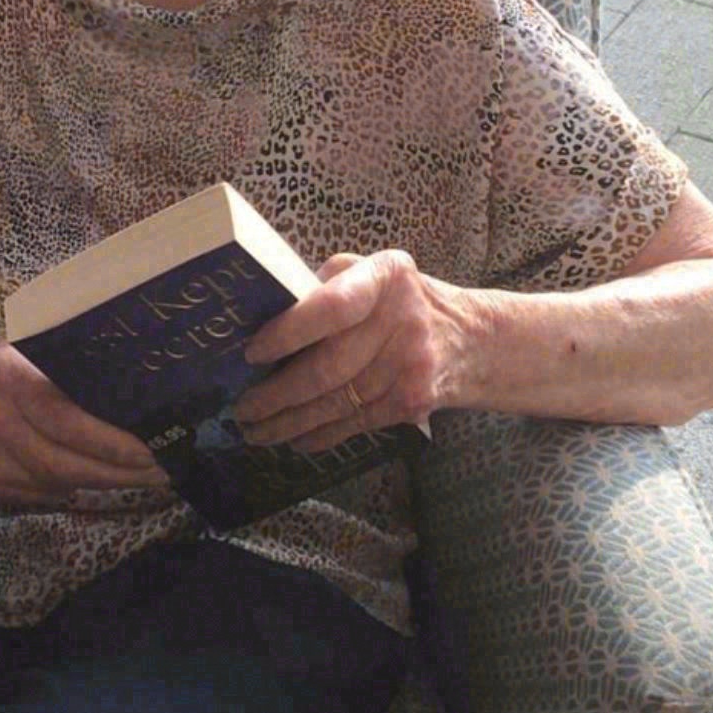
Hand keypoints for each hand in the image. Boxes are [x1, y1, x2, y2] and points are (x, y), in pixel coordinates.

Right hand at [0, 343, 169, 504]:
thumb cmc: (6, 370)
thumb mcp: (32, 352)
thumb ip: (70, 369)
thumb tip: (138, 386)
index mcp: (9, 377)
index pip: (67, 420)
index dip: (111, 442)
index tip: (153, 449)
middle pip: (65, 462)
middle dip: (121, 471)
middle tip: (165, 470)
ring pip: (56, 483)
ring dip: (105, 483)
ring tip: (145, 476)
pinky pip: (37, 494)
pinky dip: (70, 489)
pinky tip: (99, 480)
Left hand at [232, 251, 472, 450]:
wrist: (471, 340)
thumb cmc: (402, 300)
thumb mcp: (372, 272)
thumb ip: (328, 284)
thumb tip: (269, 313)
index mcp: (386, 276)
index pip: (332, 307)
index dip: (289, 333)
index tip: (252, 354)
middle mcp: (403, 319)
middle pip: (328, 367)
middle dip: (277, 394)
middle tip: (242, 408)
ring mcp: (411, 366)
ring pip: (337, 403)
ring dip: (290, 423)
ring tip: (255, 430)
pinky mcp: (413, 403)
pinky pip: (356, 424)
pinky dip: (321, 436)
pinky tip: (294, 439)